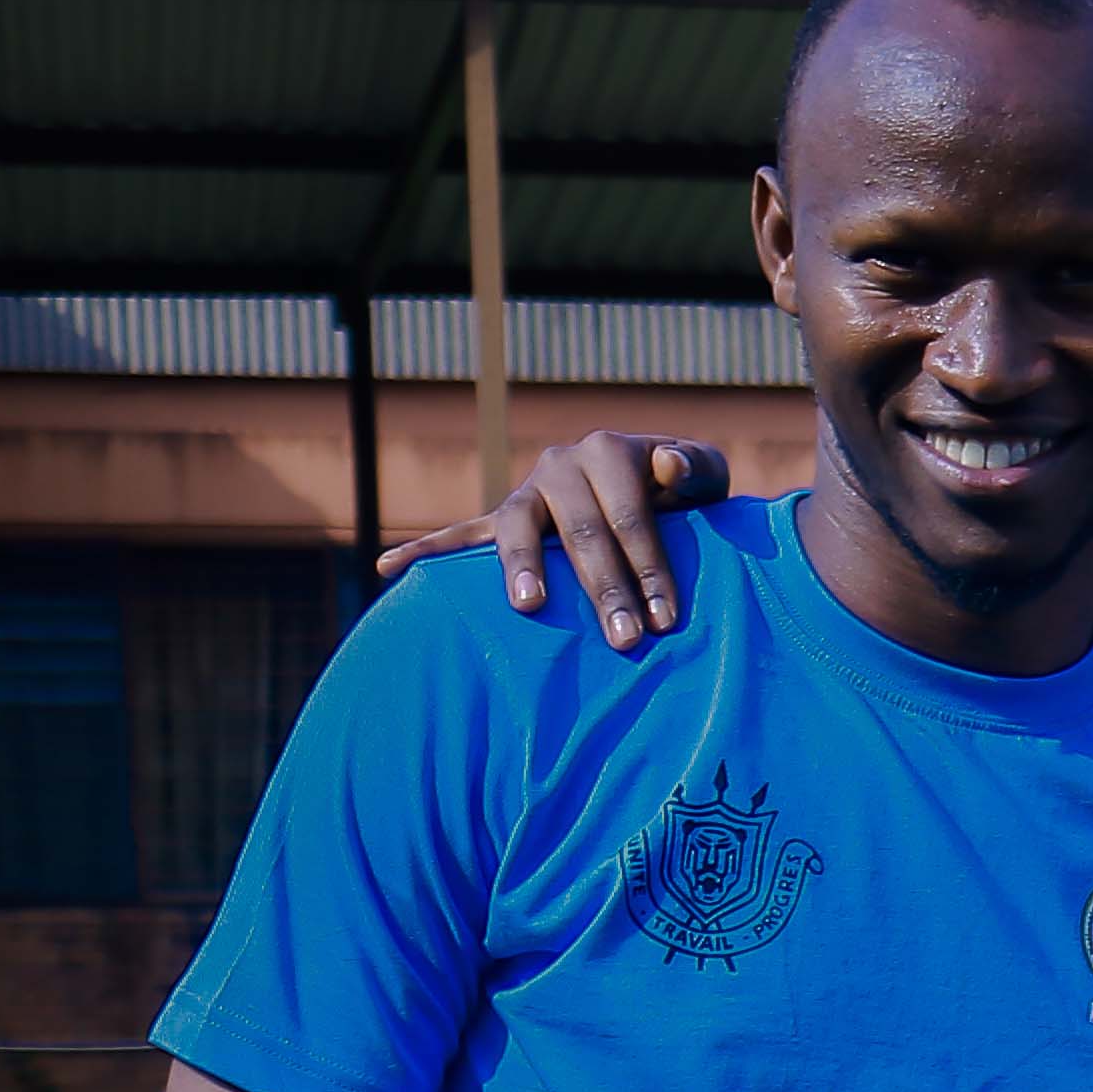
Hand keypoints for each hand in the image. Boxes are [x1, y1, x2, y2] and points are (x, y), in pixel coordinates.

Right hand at [376, 430, 728, 649]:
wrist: (652, 486)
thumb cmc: (685, 491)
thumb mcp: (704, 475)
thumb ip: (696, 467)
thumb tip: (667, 466)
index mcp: (608, 451)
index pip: (628, 516)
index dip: (649, 567)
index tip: (666, 619)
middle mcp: (561, 465)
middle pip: (579, 531)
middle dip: (603, 588)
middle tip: (625, 640)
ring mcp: (527, 493)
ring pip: (515, 529)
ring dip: (522, 568)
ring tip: (529, 605)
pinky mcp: (503, 519)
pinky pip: (458, 535)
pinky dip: (422, 550)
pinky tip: (388, 570)